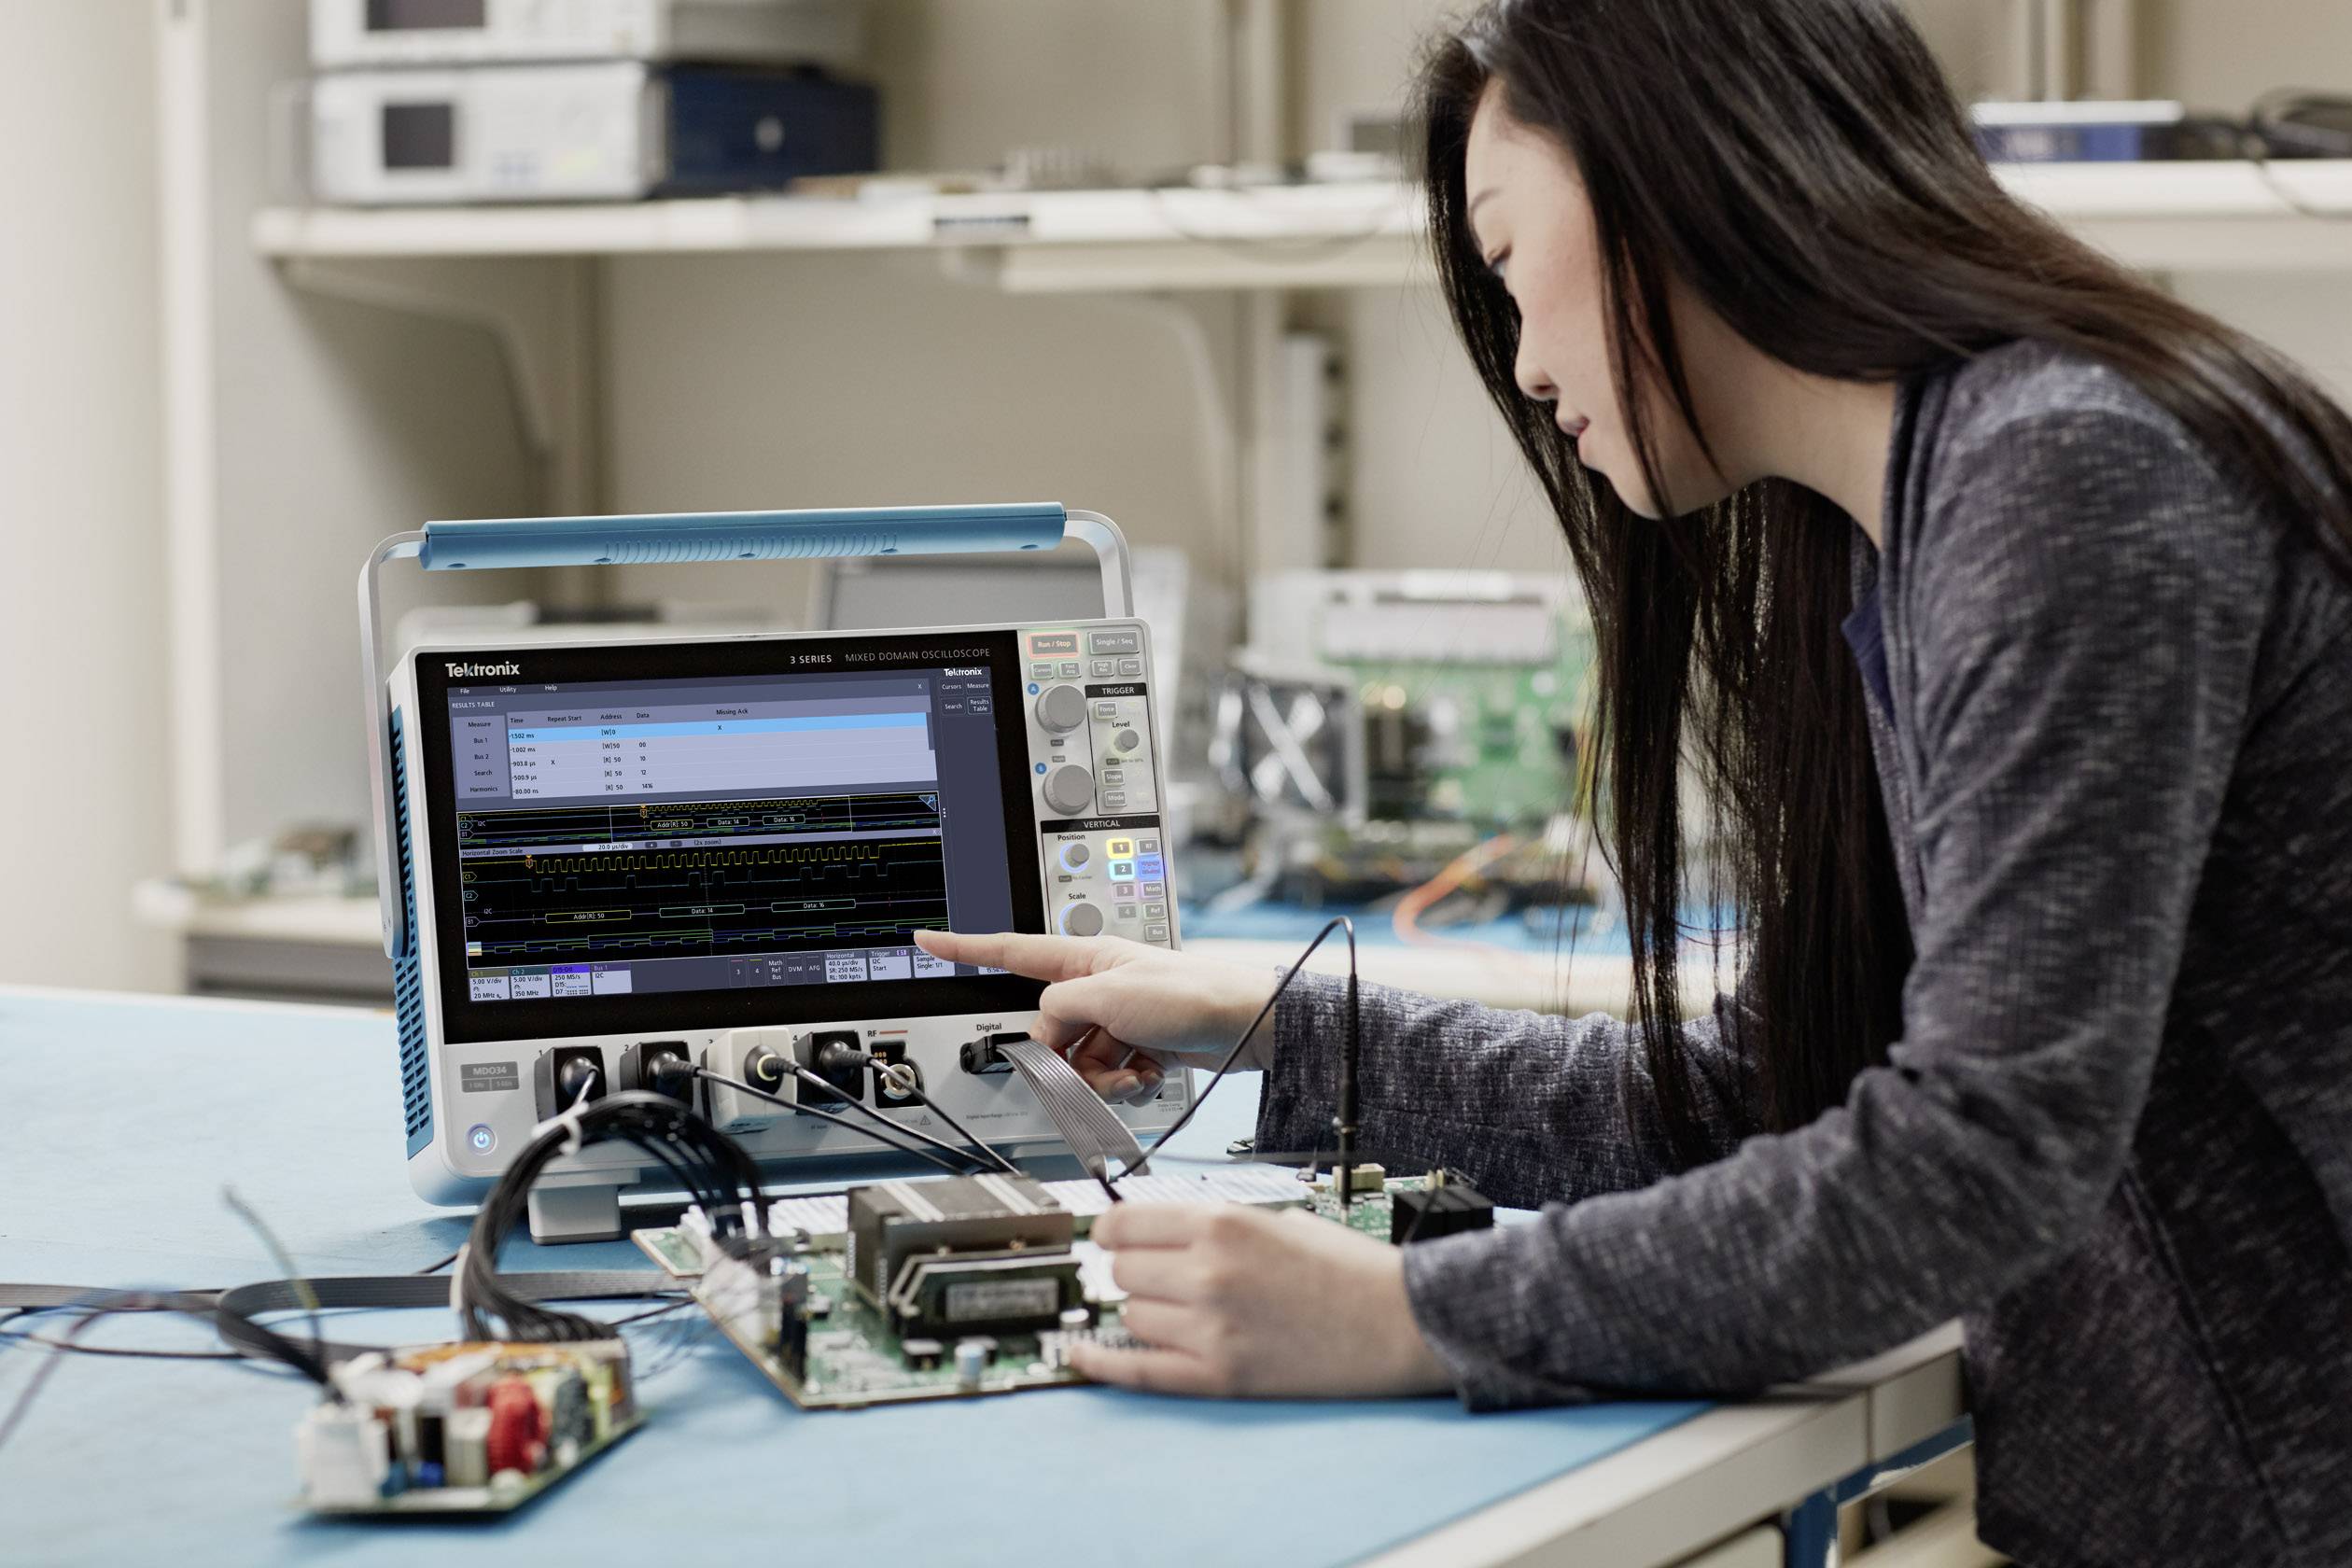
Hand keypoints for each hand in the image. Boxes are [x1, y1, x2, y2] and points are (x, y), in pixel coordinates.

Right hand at [914, 930, 1278, 1103]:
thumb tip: (1043, 1034)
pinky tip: (1149, 1075)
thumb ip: (1060, 1010)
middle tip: (1095, 1061)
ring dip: (1101, 1078)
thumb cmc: (1193, 993)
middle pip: (1047, 1029)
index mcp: (1084, 959)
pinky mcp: (1136, 1049)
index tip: (927, 939)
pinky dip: (1125, 1084)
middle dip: (1066, 1058)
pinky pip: (1107, 1078)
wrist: (1248, 1025)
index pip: (1012, 950)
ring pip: (1076, 1063)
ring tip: (1132, 1071)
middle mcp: (1096, 988)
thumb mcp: (1110, 995)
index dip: (965, 947)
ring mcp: (1116, 1021)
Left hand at [1071, 1202, 1451, 1398]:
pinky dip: (1104, 1364)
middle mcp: (1210, 1273)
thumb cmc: (1349, 1270)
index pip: (1126, 1223)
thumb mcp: (1278, 1219)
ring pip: (1131, 1316)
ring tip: (1183, 1310)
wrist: (1401, 1323)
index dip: (1112, 1229)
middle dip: (1136, 1271)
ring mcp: (1212, 1329)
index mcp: (1224, 1224)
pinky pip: (1140, 1370)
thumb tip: (1159, 1234)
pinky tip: (1083, 1355)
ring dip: (1146, 1311)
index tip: (1110, 1235)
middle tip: (1159, 1276)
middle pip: (1123, 1270)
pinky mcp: (1221, 1377)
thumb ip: (1216, 1226)